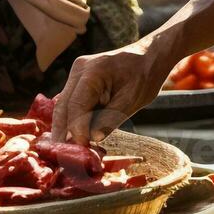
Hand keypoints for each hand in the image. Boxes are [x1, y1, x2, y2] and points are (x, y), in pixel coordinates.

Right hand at [52, 41, 171, 143]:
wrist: (150, 56)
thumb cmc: (145, 75)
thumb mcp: (132, 100)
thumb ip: (111, 119)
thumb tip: (92, 139)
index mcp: (92, 71)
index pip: (75, 106)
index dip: (76, 130)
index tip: (82, 149)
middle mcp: (79, 70)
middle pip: (63, 107)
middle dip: (63, 132)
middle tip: (64, 157)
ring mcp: (77, 74)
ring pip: (64, 106)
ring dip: (66, 128)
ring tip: (69, 152)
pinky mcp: (80, 81)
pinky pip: (72, 103)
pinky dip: (74, 121)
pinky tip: (77, 139)